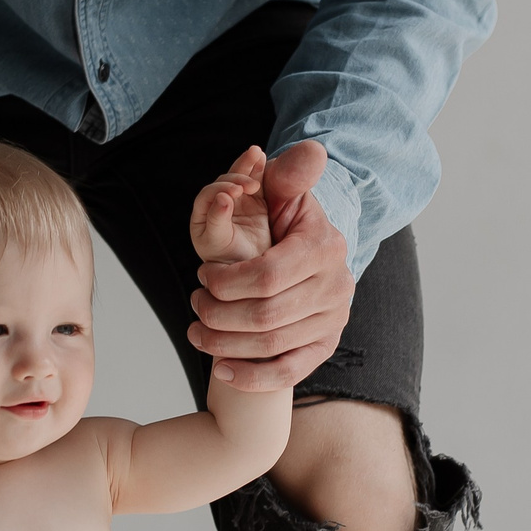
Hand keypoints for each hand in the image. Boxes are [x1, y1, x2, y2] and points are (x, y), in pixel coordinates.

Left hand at [187, 141, 353, 390]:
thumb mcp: (285, 191)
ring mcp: (334, 320)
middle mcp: (336, 286)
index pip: (267, 275)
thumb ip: (287, 173)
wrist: (313, 257)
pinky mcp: (325, 346)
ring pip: (271, 345)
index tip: (201, 276)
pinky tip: (221, 370)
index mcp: (323, 246)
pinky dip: (253, 377)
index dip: (225, 282)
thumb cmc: (286, 222)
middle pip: (265, 315)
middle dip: (218, 313)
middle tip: (194, 305)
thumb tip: (296, 153)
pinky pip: (290, 372)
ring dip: (224, 343)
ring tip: (197, 331)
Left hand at [187, 149, 276, 264]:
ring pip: (239, 177)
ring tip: (256, 155)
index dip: (219, 190)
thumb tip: (222, 197)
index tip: (233, 194)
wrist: (255, 272)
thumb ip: (217, 220)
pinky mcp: (255, 201)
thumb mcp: (218, 242)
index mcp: (202, 217)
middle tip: (248, 186)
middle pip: (223, 182)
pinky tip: (261, 157)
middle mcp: (218, 206)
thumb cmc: (230, 263)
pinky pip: (255, 180)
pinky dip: (258, 168)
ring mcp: (238, 202)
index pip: (207, 196)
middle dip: (235, 177)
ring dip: (246, 165)